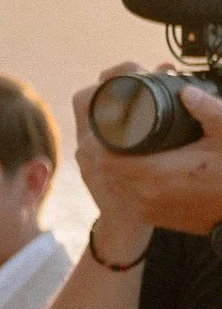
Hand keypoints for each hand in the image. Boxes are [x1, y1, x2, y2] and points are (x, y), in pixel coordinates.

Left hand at [71, 70, 221, 243]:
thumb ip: (208, 111)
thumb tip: (186, 91)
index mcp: (155, 175)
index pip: (103, 155)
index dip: (101, 134)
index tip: (112, 116)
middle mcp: (143, 196)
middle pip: (103, 166)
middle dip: (105, 144)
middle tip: (117, 122)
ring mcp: (146, 209)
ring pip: (110, 180)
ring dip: (111, 160)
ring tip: (122, 138)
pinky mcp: (151, 216)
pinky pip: (123, 192)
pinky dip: (122, 175)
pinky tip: (132, 159)